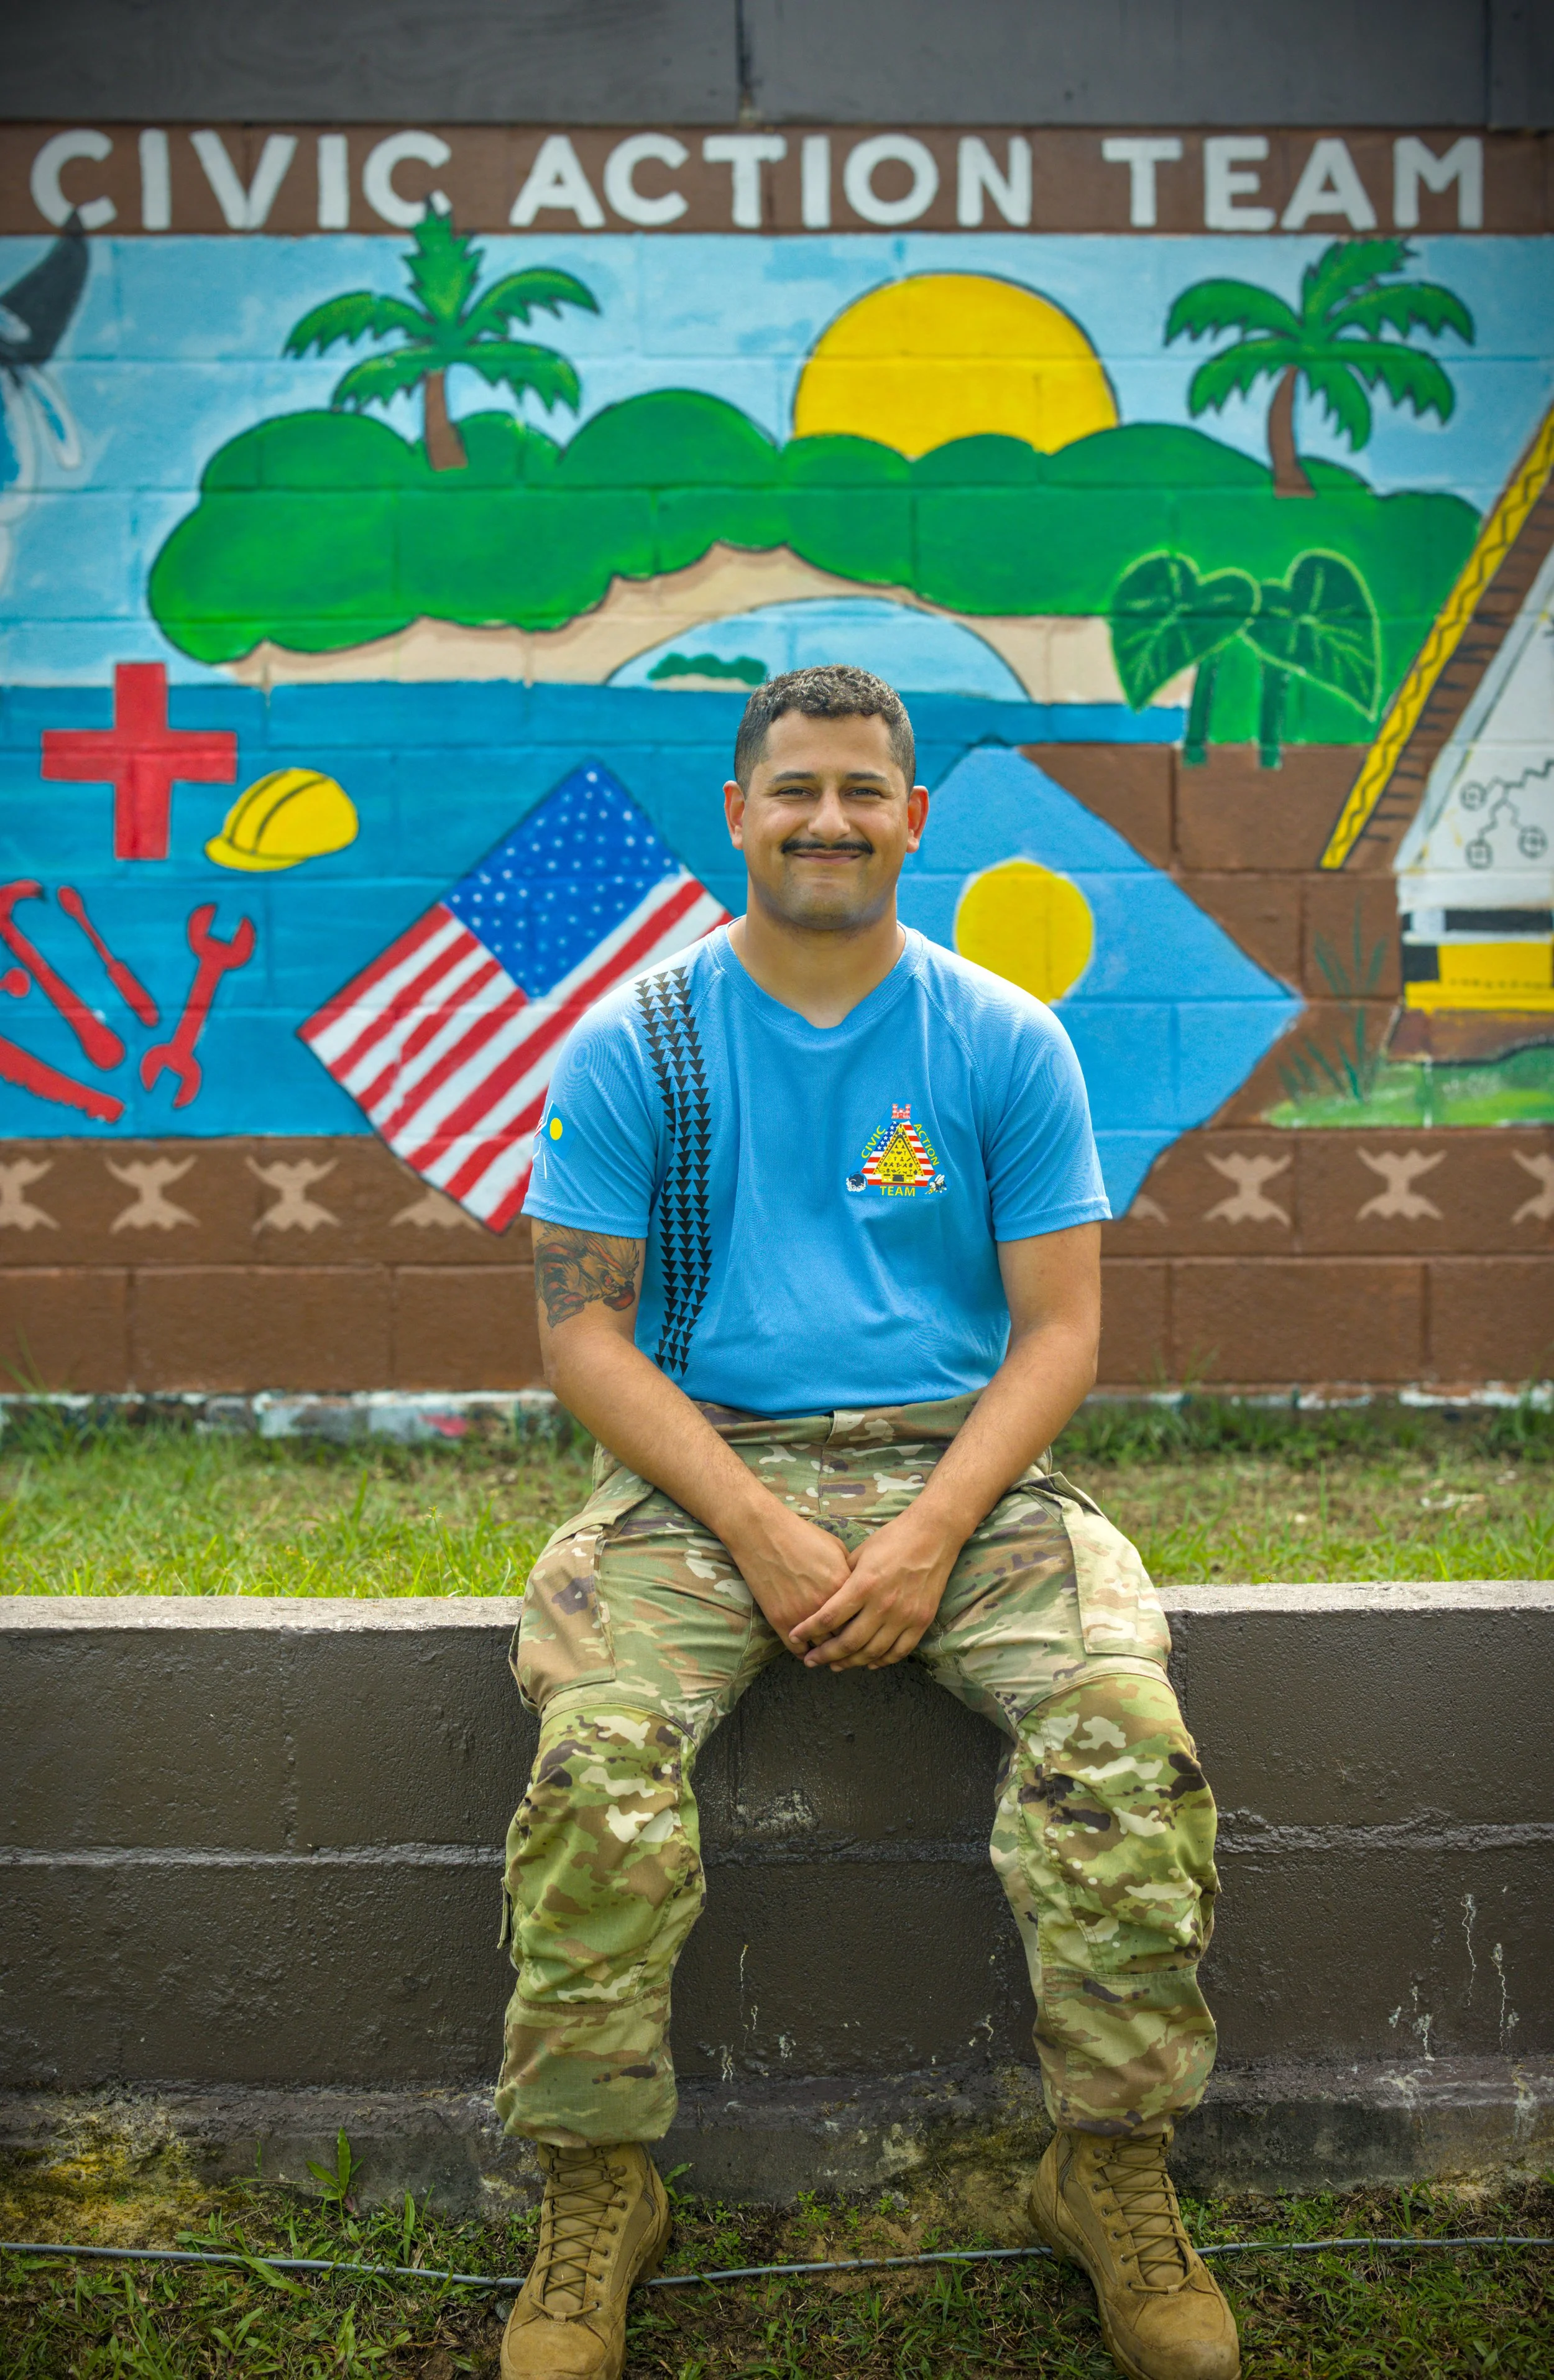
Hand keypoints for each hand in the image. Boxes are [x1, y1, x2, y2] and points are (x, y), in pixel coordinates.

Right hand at [726, 1501, 853, 1650]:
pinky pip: (798, 1650)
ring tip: (828, 1650)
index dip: (863, 1625)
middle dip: (848, 1642)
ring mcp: (802, 1615)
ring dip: (826, 1650)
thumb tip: (859, 1590)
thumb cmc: (801, 1535)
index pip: (863, 1619)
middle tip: (847, 1644)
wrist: (762, 1532)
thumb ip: (851, 1573)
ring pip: (822, 1649)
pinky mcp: (780, 1620)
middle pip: (846, 1638)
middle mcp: (826, 1604)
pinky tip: (808, 1648)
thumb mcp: (836, 1547)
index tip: (860, 1626)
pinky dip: (805, 1652)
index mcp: (845, 1585)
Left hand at [789, 1506, 961, 1670]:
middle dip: (825, 1655)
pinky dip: (882, 1661)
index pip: (829, 1618)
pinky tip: (869, 1663)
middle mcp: (883, 1604)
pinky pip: (899, 1651)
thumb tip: (826, 1601)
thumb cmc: (892, 1539)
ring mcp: (905, 1616)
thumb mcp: (860, 1554)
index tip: (795, 1637)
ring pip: (872, 1652)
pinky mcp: (921, 1621)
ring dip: (851, 1662)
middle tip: (811, 1660)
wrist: (933, 1534)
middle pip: (848, 1642)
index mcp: (863, 1585)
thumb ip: (844, 1580)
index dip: (808, 1631)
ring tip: (836, 1665)